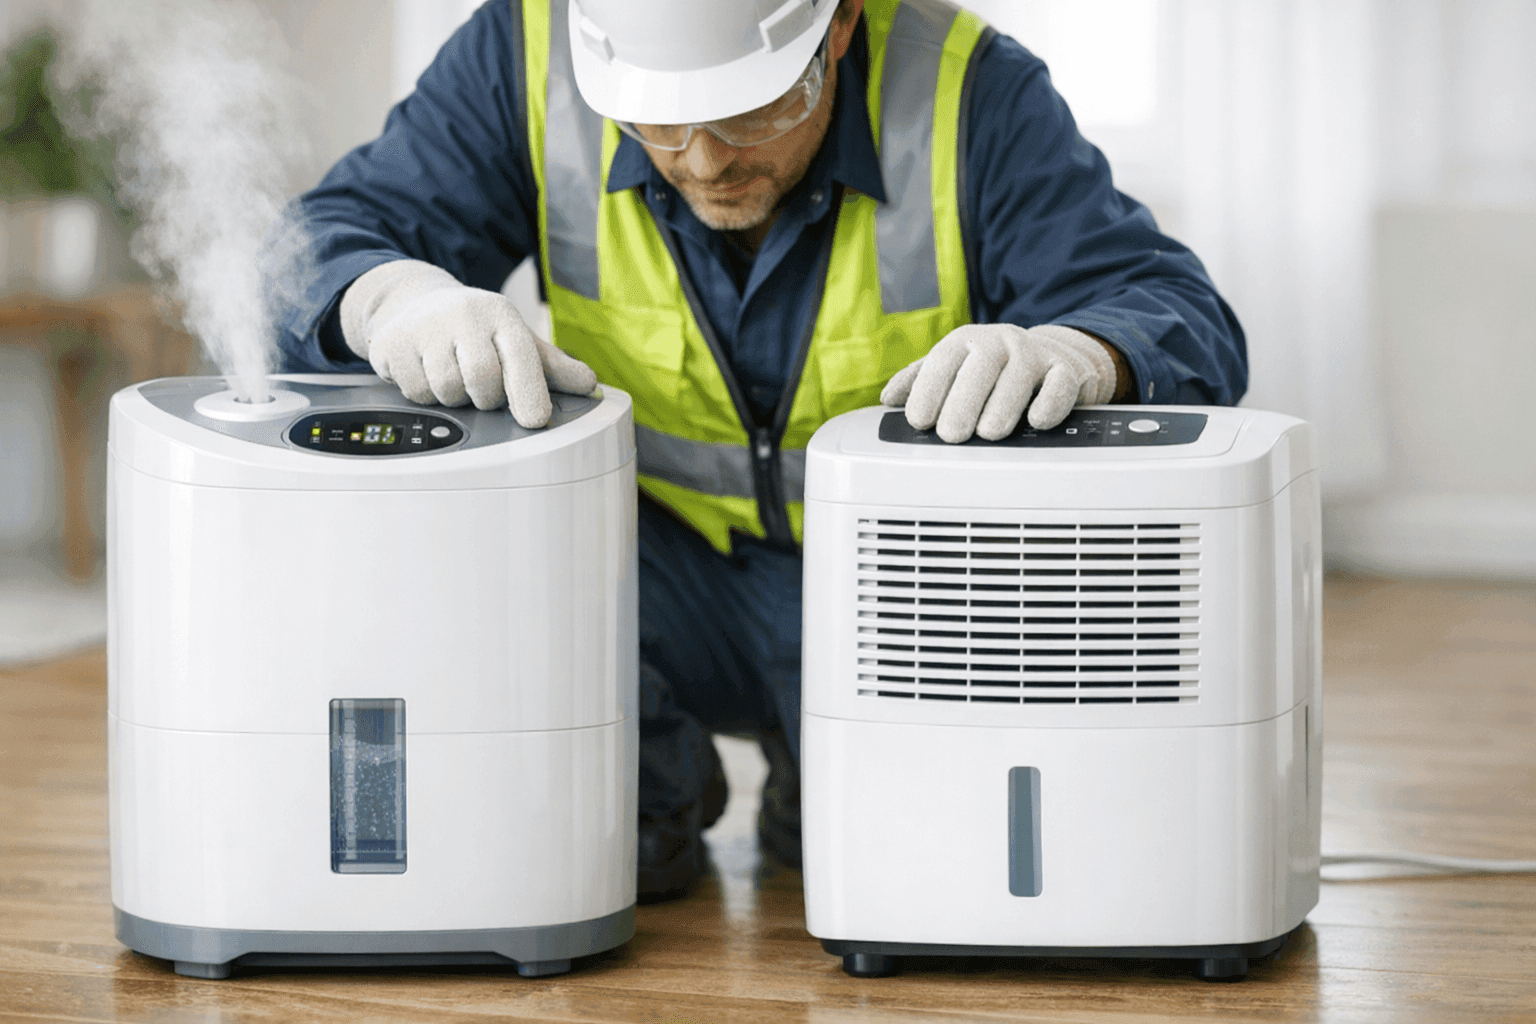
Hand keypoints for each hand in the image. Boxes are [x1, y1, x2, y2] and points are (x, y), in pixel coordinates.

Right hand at [340, 260, 595, 427]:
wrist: (416, 302)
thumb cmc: (476, 329)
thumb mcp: (517, 340)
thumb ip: (553, 366)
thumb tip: (589, 386)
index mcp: (502, 316)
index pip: (520, 357)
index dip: (529, 391)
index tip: (535, 420)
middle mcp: (465, 315)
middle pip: (482, 381)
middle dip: (485, 398)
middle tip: (481, 389)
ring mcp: (425, 326)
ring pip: (446, 390)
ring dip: (454, 398)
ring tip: (454, 376)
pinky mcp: (392, 342)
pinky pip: (416, 392)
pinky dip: (425, 394)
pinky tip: (428, 373)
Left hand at [880, 323, 1116, 442]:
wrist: (1053, 357)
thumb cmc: (993, 369)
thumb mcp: (953, 368)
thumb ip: (919, 380)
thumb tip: (888, 399)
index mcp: (964, 342)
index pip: (942, 362)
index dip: (928, 390)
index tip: (919, 420)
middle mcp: (997, 343)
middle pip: (978, 369)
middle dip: (962, 403)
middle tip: (952, 435)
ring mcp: (1032, 354)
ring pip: (1018, 376)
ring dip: (1002, 407)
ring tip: (988, 433)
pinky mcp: (1065, 371)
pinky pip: (1059, 383)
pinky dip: (1049, 402)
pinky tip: (1037, 421)